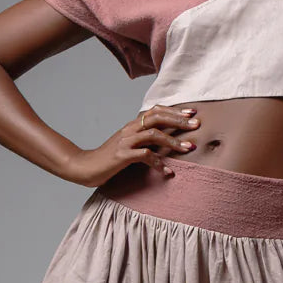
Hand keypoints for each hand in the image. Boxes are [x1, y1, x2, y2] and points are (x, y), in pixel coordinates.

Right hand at [70, 104, 200, 187]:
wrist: (85, 167)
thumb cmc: (109, 159)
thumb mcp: (128, 145)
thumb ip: (143, 140)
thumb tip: (165, 140)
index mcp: (132, 125)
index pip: (155, 111)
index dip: (174, 111)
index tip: (192, 114)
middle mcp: (129, 129)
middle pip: (157, 118)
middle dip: (179, 121)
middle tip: (197, 126)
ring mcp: (125, 142)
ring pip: (154, 134)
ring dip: (174, 141)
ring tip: (189, 148)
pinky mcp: (122, 156)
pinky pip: (145, 156)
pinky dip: (159, 163)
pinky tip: (167, 171)